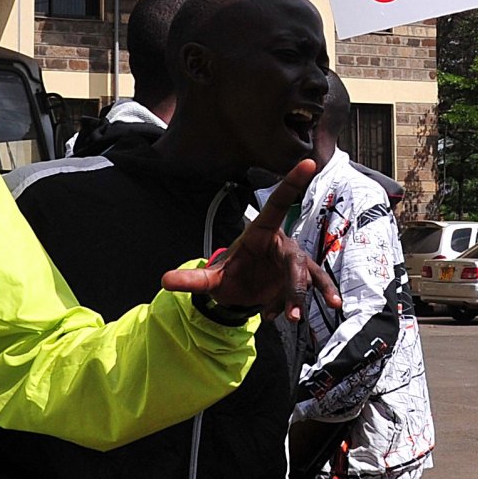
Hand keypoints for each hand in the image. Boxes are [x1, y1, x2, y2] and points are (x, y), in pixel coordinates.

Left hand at [161, 160, 339, 320]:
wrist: (239, 293)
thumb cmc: (229, 275)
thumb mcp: (210, 279)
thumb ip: (193, 279)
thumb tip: (165, 280)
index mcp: (261, 232)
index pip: (278, 204)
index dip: (292, 183)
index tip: (308, 162)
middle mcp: (282, 245)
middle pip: (294, 259)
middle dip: (295, 284)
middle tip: (291, 311)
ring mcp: (294, 263)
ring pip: (307, 274)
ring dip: (304, 294)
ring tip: (296, 316)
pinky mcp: (302, 279)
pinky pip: (312, 287)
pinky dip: (309, 300)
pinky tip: (306, 313)